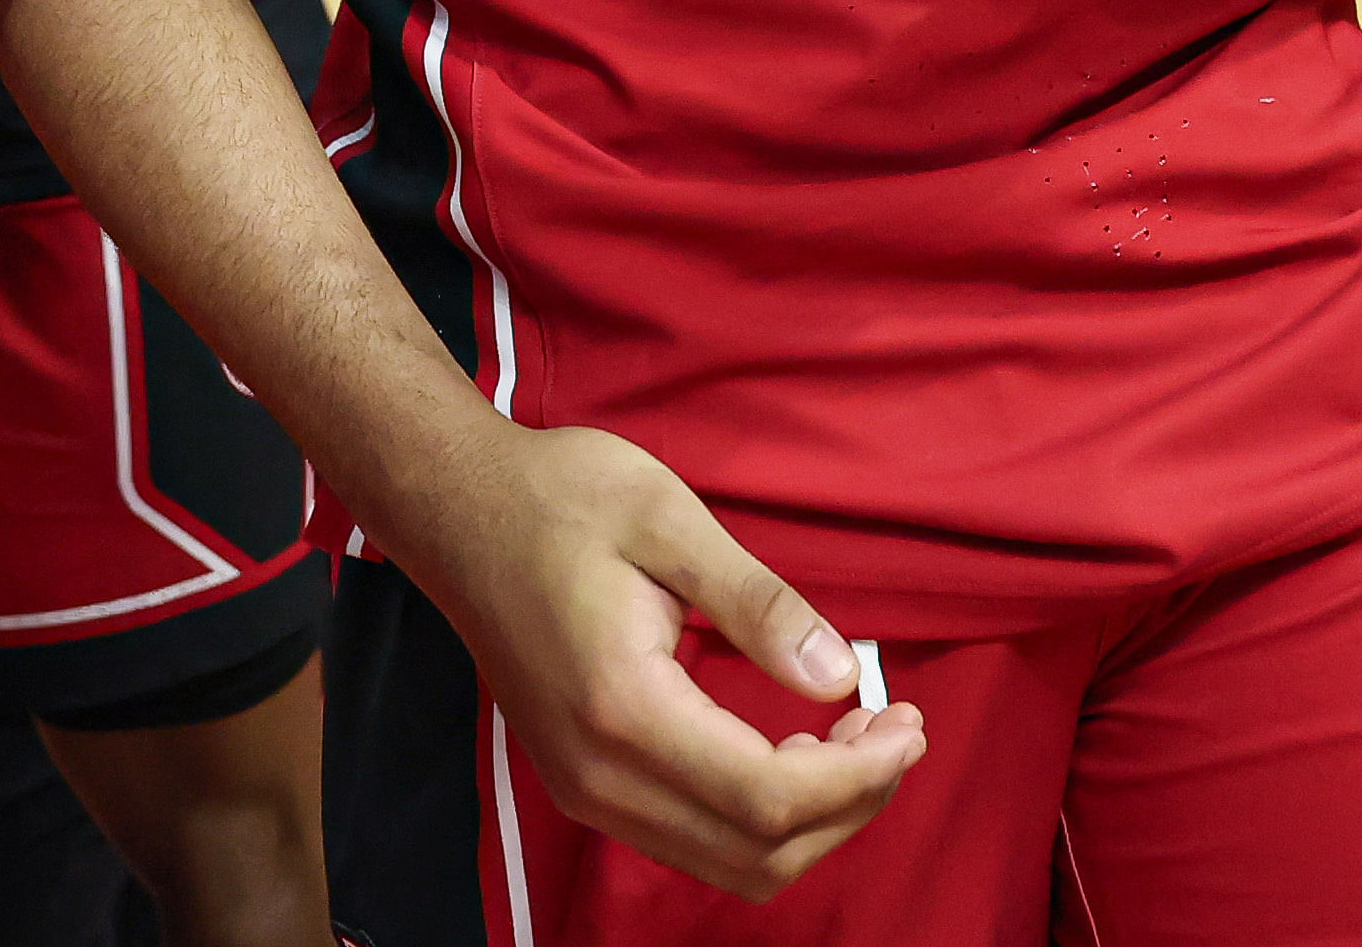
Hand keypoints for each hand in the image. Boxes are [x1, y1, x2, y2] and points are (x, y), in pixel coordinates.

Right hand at [390, 422, 920, 898]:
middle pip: (760, 854)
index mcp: (623, 707)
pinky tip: (793, 749)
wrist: (455, 510)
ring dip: (812, 821)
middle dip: (851, 804)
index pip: (769, 798)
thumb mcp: (669, 519)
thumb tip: (841, 677)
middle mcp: (599, 773)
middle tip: (897, 728)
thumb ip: (759, 605)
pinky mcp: (585, 784)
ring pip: (730, 864)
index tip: (906, 719)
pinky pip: (695, 842)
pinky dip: (763, 818)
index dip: (858, 778)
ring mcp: (586, 789)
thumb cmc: (559, 497)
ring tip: (857, 740)